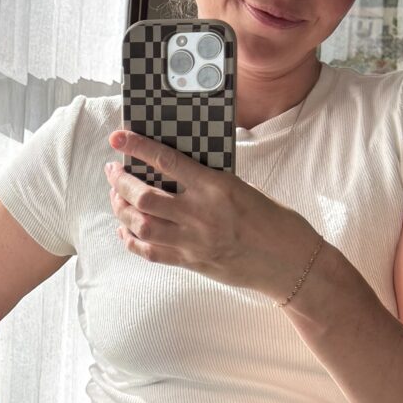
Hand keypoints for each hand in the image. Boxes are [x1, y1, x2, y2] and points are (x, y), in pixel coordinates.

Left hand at [105, 129, 323, 301]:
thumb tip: (173, 171)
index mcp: (217, 187)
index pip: (166, 161)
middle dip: (119, 182)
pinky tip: (125, 230)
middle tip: (112, 172)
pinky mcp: (192, 263)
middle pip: (143, 196)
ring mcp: (193, 242)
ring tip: (116, 198)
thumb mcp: (243, 189)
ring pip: (140, 224)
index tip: (118, 138)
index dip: (137, 147)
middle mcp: (200, 214)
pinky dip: (131, 239)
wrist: (290, 263)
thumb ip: (208, 182)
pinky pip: (150, 252)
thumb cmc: (274, 221)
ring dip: (121, 209)